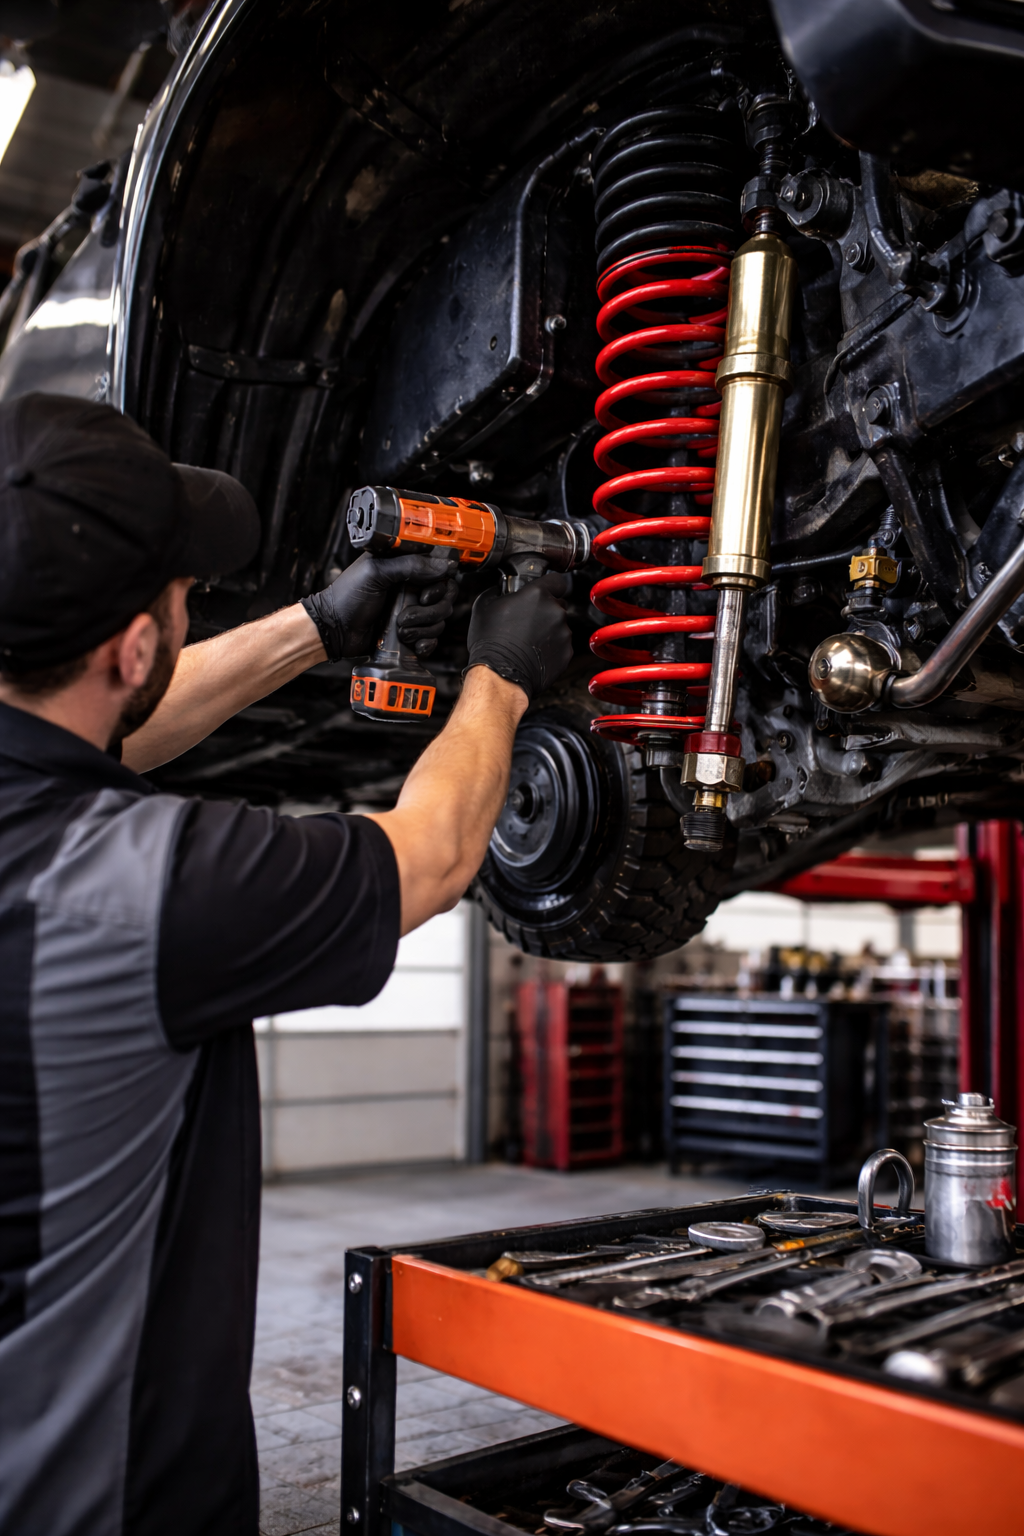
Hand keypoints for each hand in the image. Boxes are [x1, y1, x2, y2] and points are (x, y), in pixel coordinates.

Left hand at [302, 552, 457, 660]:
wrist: (334, 629)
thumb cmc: (348, 596)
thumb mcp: (377, 572)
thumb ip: (412, 565)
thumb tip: (445, 564)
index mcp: (406, 568)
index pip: (442, 571)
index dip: (440, 584)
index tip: (423, 595)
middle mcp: (413, 588)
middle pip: (446, 598)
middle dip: (430, 611)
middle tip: (406, 614)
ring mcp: (413, 611)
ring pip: (440, 620)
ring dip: (422, 627)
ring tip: (399, 628)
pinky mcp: (412, 632)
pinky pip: (433, 638)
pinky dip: (425, 642)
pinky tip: (411, 642)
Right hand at [465, 572, 572, 700]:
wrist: (500, 676)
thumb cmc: (491, 643)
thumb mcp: (485, 606)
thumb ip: (498, 592)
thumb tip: (500, 589)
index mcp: (537, 594)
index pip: (555, 580)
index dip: (549, 584)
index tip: (543, 589)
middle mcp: (555, 611)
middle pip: (558, 603)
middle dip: (546, 609)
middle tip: (528, 619)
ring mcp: (563, 633)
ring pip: (560, 625)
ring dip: (548, 629)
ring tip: (529, 640)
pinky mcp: (566, 652)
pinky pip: (561, 644)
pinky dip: (551, 647)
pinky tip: (534, 652)